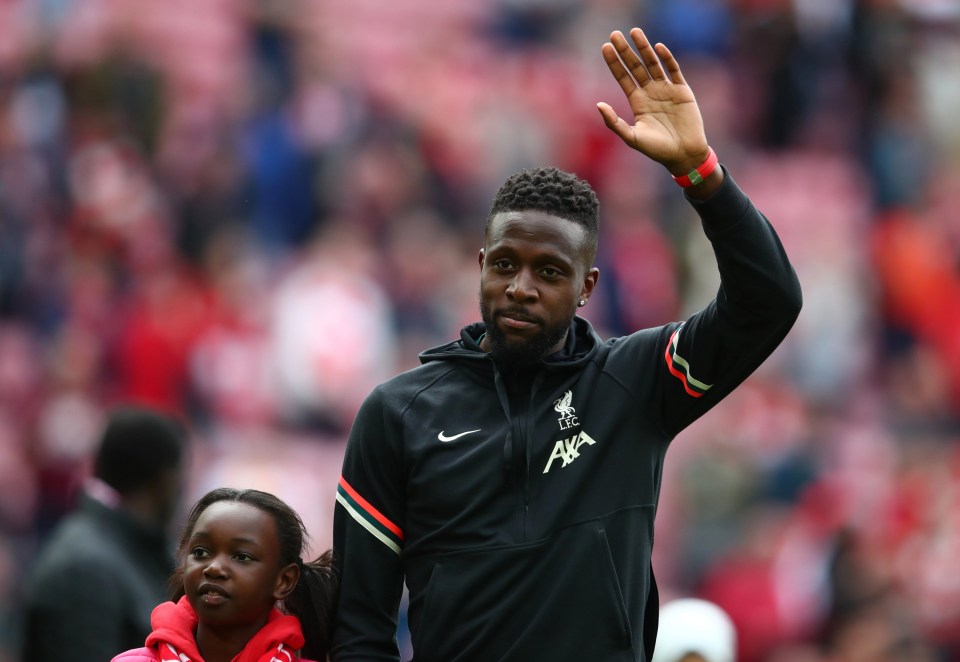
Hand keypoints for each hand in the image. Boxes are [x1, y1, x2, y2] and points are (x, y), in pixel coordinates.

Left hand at [598, 28, 709, 176]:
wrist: (684, 155)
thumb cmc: (657, 150)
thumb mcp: (632, 138)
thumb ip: (614, 123)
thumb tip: (598, 105)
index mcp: (637, 102)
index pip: (623, 77)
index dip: (614, 63)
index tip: (605, 47)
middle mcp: (650, 92)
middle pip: (635, 67)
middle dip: (625, 51)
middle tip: (615, 34)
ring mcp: (666, 90)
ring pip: (653, 64)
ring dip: (644, 48)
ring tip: (634, 32)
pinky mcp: (682, 90)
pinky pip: (673, 70)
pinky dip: (666, 58)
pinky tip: (657, 47)